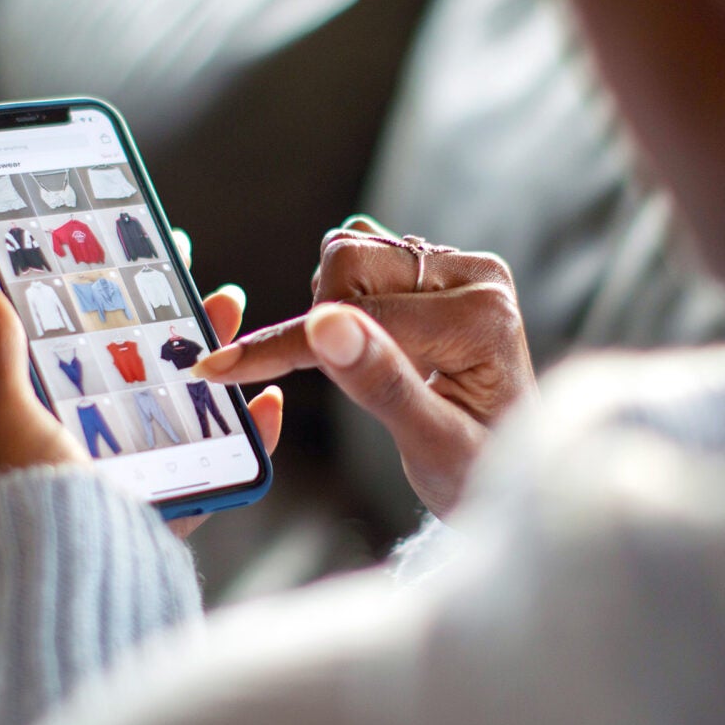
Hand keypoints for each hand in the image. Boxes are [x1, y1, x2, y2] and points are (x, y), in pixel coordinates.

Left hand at [0, 233, 282, 537]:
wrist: (70, 587)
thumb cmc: (24, 498)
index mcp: (34, 420)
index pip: (72, 343)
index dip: (103, 298)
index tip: (136, 257)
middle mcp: (81, 447)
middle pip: (136, 368)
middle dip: (171, 321)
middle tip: (200, 281)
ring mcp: (130, 477)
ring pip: (181, 405)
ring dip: (213, 358)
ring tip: (234, 313)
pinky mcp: (170, 510)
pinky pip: (219, 465)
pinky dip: (249, 434)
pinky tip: (268, 401)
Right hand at [193, 217, 533, 519]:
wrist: (503, 468)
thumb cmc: (476, 471)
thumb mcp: (432, 446)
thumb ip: (382, 385)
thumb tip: (325, 325)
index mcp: (483, 317)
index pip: (359, 316)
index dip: (286, 346)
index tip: (220, 368)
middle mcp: (477, 275)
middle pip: (349, 261)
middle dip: (322, 322)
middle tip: (347, 379)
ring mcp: (458, 266)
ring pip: (348, 252)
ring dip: (332, 308)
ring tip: (369, 366)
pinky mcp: (439, 266)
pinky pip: (359, 255)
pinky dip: (340, 300)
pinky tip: (368, 344)